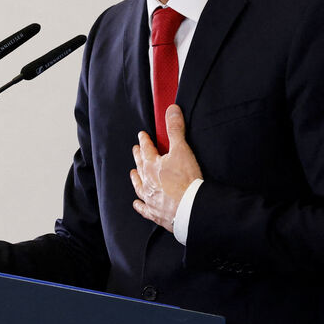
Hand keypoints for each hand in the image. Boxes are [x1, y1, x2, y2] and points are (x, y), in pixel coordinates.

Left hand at [130, 104, 202, 230]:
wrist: (190, 208)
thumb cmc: (186, 180)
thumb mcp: (182, 150)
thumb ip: (175, 129)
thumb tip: (171, 110)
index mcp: (152, 165)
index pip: (146, 149)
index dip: (144, 141)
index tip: (141, 136)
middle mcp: (147, 181)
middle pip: (140, 166)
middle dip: (138, 157)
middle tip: (135, 150)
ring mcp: (150, 198)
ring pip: (139, 186)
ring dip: (136, 179)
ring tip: (133, 173)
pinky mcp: (156, 213)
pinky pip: (144, 208)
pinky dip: (140, 206)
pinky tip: (137, 203)